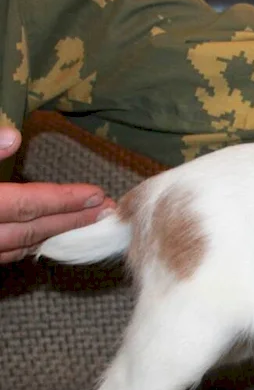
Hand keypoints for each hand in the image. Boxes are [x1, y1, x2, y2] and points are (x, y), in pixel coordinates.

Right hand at [0, 128, 115, 263]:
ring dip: (60, 234)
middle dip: (74, 220)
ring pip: (23, 245)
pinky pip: (9, 253)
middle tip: (108, 211)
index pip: (27, 204)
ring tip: (91, 222)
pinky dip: (34, 243)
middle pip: (34, 229)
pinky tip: (52, 235)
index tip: (98, 195)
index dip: (64, 200)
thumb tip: (14, 136)